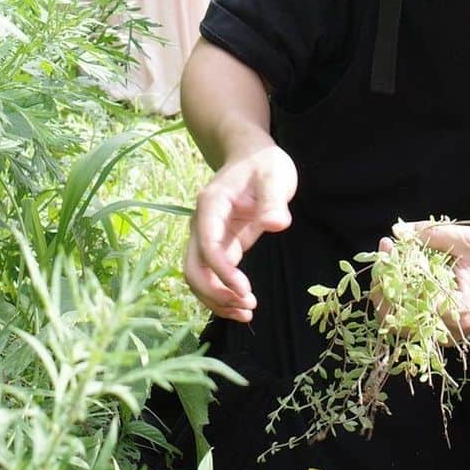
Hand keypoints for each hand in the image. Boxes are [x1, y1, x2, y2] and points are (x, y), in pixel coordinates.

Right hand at [185, 144, 297, 321]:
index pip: (207, 245)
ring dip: (216, 300)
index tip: (245, 290)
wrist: (251, 156)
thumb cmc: (263, 164)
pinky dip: (221, 295)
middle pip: (193, 267)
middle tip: (247, 307)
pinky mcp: (219, 246)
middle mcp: (202, 223)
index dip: (222, 272)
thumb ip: (274, 199)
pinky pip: (210, 276)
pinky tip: (242, 307)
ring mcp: (207, 236)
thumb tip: (275, 224)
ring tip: (247, 313)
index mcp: (211, 205)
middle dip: (215, 293)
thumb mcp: (274, 175)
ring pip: (197, 277)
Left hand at [381, 220, 469, 331]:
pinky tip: (398, 269)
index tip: (387, 247)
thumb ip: (432, 235)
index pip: (409, 304)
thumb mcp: (467, 240)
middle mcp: (449, 331)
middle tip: (385, 248)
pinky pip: (409, 318)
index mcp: (459, 312)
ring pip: (399, 321)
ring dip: (388, 288)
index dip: (391, 275)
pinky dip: (398, 294)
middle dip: (383, 281)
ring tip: (388, 255)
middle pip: (397, 318)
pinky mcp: (439, 329)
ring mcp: (443, 334)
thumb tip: (398, 231)